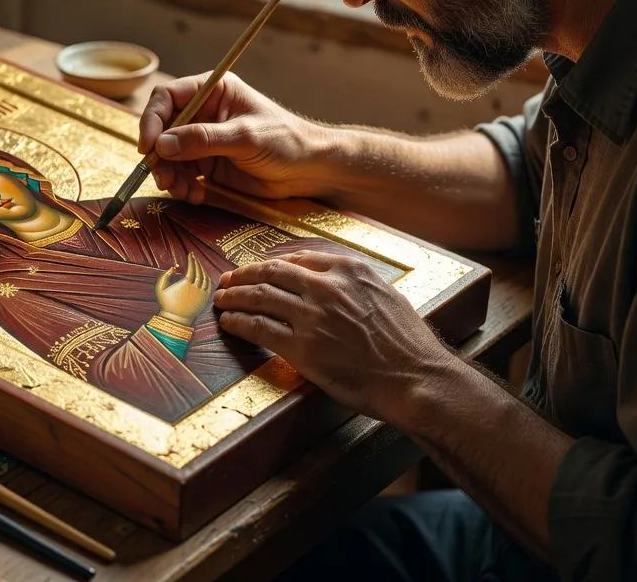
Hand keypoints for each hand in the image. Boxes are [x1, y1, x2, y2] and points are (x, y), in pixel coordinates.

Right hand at [139, 72, 339, 203]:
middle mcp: (203, 112)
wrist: (310, 170)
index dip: (152, 120)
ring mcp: (204, 139)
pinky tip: (196, 195)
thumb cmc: (286, 141)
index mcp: (213, 90)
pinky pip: (182, 173)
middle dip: (159, 155)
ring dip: (169, 175)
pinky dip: (183, 186)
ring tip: (183, 191)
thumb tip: (162, 145)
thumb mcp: (245, 137)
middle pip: (162, 129)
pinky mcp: (208, 164)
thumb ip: (203, 140)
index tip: (148, 147)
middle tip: (163, 178)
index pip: (168, 97)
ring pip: (168, 156)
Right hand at [155, 252, 213, 324]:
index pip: (192, 267)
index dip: (192, 259)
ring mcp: (202, 293)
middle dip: (197, 262)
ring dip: (202, 269)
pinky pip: (209, 285)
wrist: (176, 319)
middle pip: (199, 270)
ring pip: (205, 277)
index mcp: (186, 283)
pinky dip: (208, 277)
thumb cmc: (166, 304)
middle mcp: (196, 287)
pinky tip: (204, 274)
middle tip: (194, 257)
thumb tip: (173, 268)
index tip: (190, 254)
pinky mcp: (205, 299)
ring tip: (198, 264)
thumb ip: (165, 275)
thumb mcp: (160, 288)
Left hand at [212, 251, 461, 421]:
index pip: (298, 258)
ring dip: (234, 296)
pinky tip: (229, 323)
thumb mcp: (386, 295)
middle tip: (227, 279)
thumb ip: (355, 285)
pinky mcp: (302, 347)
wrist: (415, 377)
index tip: (259, 268)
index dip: (272, 263)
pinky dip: (238, 322)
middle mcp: (327, 287)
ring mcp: (312, 316)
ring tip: (221, 300)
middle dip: (244, 274)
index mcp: (349, 270)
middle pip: (271, 272)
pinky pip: (258, 327)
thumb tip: (333, 283)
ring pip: (259, 296)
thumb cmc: (407, 344)